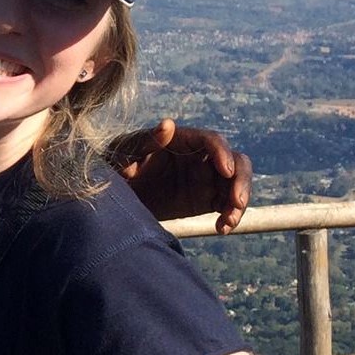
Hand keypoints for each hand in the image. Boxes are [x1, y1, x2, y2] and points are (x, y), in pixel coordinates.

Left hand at [113, 119, 251, 233]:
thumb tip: (168, 125)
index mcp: (183, 139)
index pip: (212, 141)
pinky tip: (221, 229)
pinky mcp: (206, 199)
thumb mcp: (125, 152)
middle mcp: (200, 157)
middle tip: (237, 202)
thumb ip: (146, 140)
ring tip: (227, 222)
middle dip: (241, 180)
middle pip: (235, 162)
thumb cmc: (116, 164)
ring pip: (235, 184)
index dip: (223, 153)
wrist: (113, 196)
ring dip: (239, 201)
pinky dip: (230, 217)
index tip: (226, 171)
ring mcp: (206, 178)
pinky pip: (227, 206)